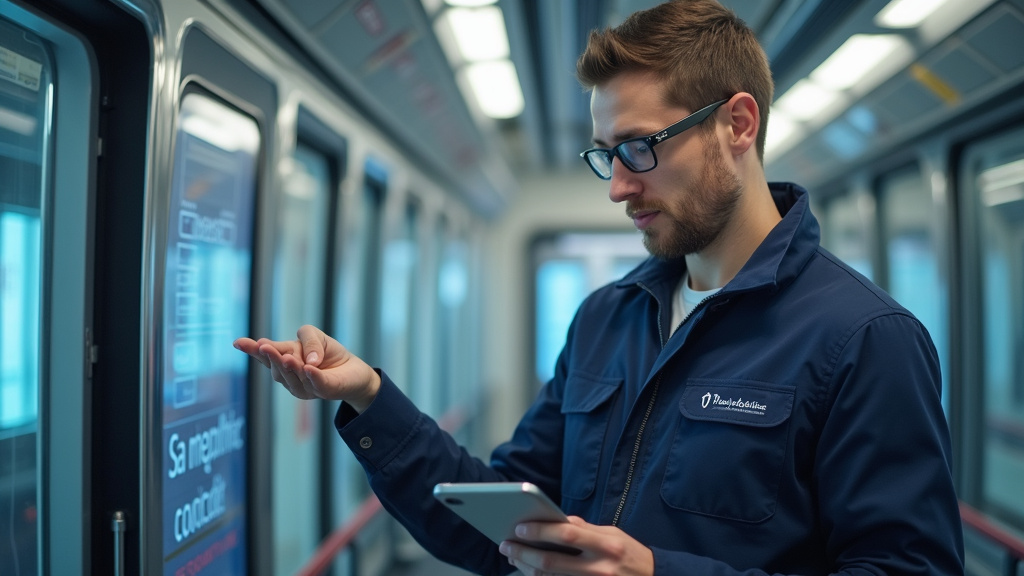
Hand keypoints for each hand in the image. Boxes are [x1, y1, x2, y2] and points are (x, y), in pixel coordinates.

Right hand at [233, 324, 380, 411]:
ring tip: (287, 357)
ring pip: (294, 377)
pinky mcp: (326, 391)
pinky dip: (312, 376)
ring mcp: (307, 388)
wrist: (354, 371)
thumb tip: (306, 359)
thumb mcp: (316, 336)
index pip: (265, 356)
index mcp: (285, 361)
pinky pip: (318, 384)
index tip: (238, 342)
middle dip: (272, 358)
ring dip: (290, 367)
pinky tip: (308, 368)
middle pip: (278, 368)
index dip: (252, 350)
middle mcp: (291, 378)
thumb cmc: (329, 354)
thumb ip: (307, 340)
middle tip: (264, 347)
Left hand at [498, 516, 653, 575]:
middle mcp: (599, 567)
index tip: (520, 527)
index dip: (540, 530)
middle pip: (552, 562)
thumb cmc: (629, 553)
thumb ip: (586, 529)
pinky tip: (531, 571)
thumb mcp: (613, 534)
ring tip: (514, 557)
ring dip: (528, 568)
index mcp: (606, 544)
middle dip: (524, 553)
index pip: (567, 534)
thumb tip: (557, 520)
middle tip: (506, 545)